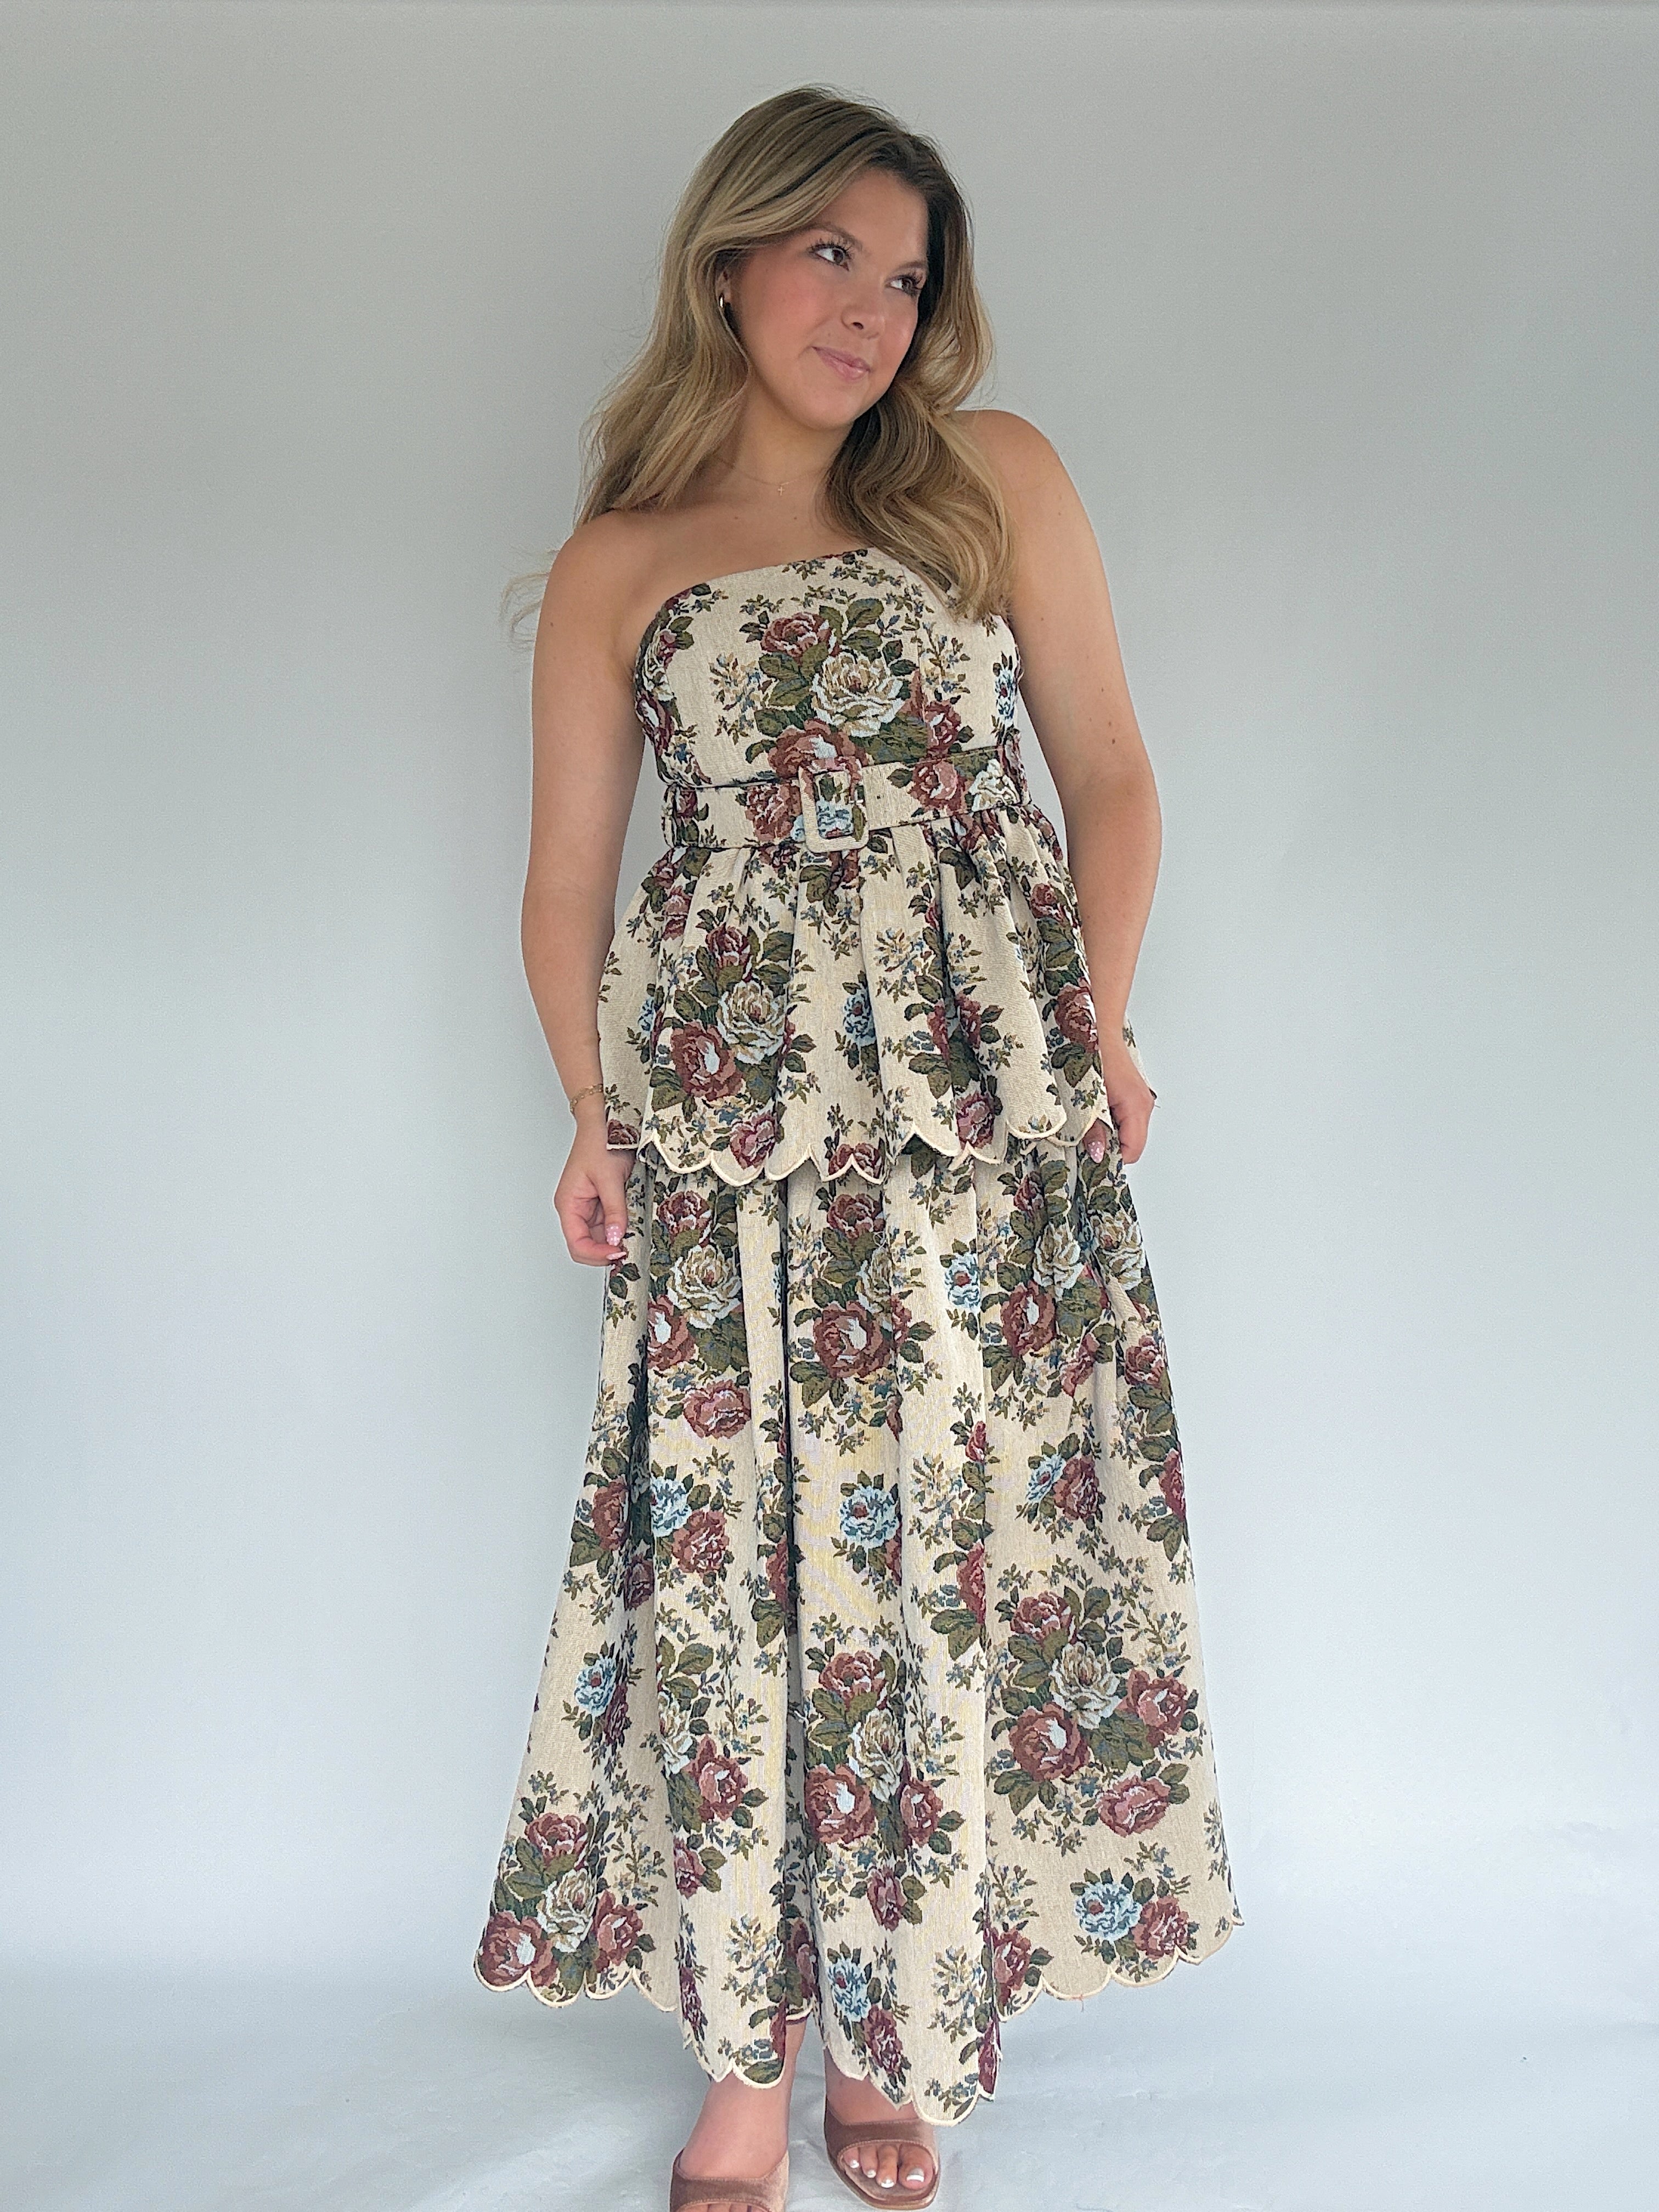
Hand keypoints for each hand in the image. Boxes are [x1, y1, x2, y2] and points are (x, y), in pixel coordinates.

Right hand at [554, 1101, 634, 1264]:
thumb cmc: (599, 1141)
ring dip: (615, 1241)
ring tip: (634, 1237)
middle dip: (606, 1251)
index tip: (619, 1252)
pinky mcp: (601, 1202)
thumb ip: (614, 1211)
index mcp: (568, 1204)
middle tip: (630, 1250)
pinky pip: (609, 1224)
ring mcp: (589, 1207)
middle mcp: (576, 1208)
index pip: (577, 1244)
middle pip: (587, 1245)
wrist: (606, 1122)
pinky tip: (632, 1226)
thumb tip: (615, 1238)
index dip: (597, 1254)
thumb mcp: (609, 1178)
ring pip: (599, 1237)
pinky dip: (620, 1228)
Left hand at [1086, 1035, 1157, 1166]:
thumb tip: (1097, 1153)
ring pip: (1126, 1131)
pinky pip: (1122, 1118)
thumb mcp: (1086, 1096)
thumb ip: (1092, 1129)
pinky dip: (1107, 1121)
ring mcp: (1138, 1099)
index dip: (1112, 1160)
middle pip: (1131, 1143)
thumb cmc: (1092, 1052)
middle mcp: (1142, 1104)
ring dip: (1107, 1134)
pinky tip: (1091, 1113)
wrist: (1094, 1025)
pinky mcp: (1130, 1094)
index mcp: (1136, 1106)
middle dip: (1108, 1148)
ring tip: (1085, 1126)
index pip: (1132, 1150)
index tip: (1091, 1162)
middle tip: (1084, 1146)